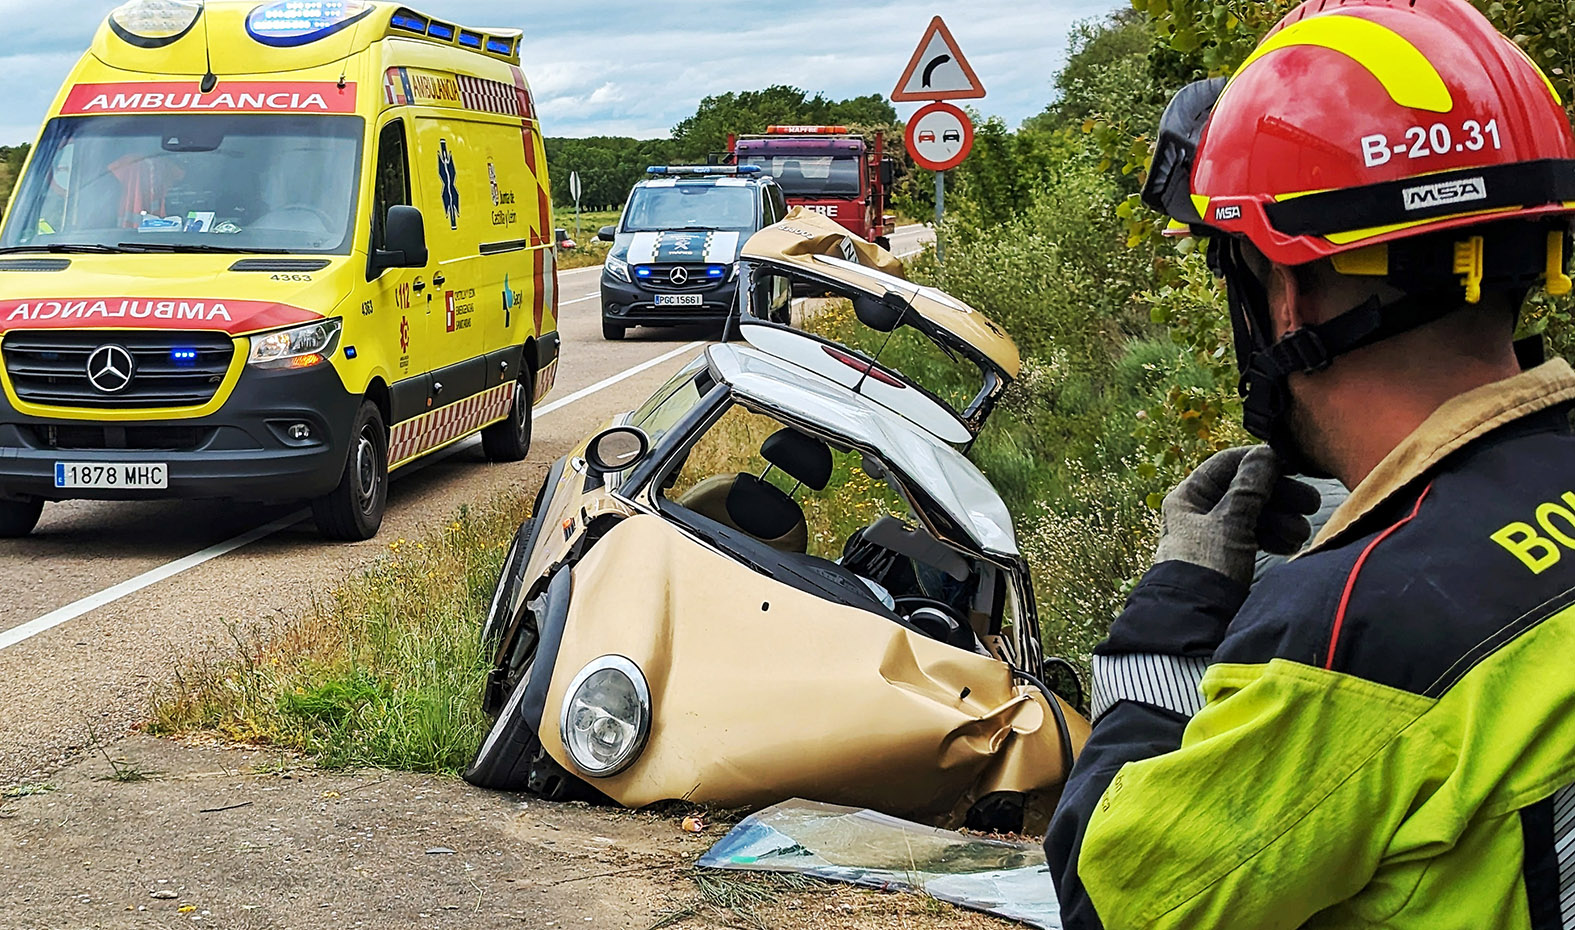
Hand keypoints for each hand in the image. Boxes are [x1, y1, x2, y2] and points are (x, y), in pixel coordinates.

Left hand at [1153, 446, 1321, 582]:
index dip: (1260, 462)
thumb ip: (1251, 487)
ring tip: (1299, 534)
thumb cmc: (1208, 566)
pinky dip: (1273, 537)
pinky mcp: (1227, 555)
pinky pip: (1254, 536)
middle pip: (1246, 490)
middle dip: (1280, 496)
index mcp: (1189, 496)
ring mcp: (1213, 534)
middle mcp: (1199, 511)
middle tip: (1312, 503)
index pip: (1227, 464)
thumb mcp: (1232, 522)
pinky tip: (1289, 546)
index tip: (1292, 465)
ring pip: (1254, 514)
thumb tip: (1266, 454)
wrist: (1197, 620)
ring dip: (1281, 519)